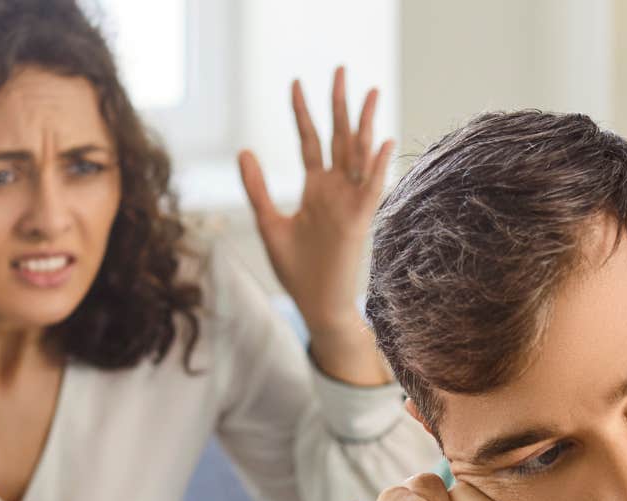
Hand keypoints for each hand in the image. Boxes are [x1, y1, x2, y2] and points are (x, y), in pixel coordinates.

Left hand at [239, 66, 393, 343]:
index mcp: (315, 190)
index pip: (310, 141)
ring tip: (368, 92)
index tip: (295, 83)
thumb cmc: (296, 270)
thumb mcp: (268, 223)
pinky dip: (376, 166)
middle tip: (340, 69)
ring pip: (358, 156)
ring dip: (364, 124)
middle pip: (338, 138)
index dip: (302, 113)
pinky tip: (381, 140)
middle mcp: (335, 191)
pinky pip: (371, 189)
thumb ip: (257, 188)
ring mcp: (349, 203)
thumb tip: (244, 150)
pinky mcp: (359, 222)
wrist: (316, 305)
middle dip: (338, 105)